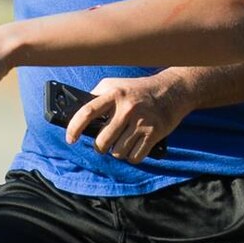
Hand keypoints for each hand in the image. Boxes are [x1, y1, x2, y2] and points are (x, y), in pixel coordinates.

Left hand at [63, 73, 191, 162]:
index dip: (74, 128)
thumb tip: (78, 117)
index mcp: (114, 94)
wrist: (173, 90)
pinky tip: (134, 147)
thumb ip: (96, 97)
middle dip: (100, 147)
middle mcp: (127, 108)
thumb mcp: (116, 85)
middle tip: (103, 144)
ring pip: (118, 152)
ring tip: (122, 143)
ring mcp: (141, 122)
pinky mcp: (153, 133)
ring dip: (118, 151)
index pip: (88, 112)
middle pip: (102, 141)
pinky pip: (135, 157)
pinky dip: (132, 157)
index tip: (70, 139)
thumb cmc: (138, 90)